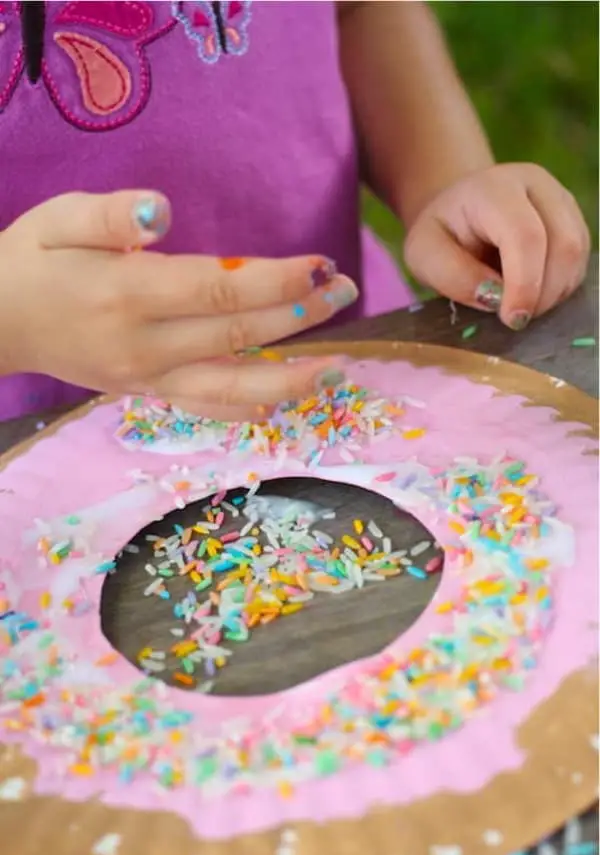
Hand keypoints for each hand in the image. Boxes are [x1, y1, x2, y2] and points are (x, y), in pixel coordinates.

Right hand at [0, 191, 357, 418]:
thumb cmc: (30, 262)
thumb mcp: (56, 220)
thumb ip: (108, 216)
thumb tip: (159, 213)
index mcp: (128, 294)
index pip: (221, 289)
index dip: (276, 280)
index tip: (318, 264)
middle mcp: (146, 345)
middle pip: (239, 335)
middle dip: (299, 314)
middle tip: (344, 291)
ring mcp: (149, 378)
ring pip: (231, 389)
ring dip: (289, 377)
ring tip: (335, 366)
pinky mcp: (148, 394)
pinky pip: (207, 409)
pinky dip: (250, 408)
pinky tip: (285, 397)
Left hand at [404, 163, 589, 330]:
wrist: (459, 212)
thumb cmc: (440, 234)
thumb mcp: (423, 254)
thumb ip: (452, 275)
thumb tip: (494, 297)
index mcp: (493, 188)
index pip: (525, 236)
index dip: (525, 284)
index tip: (512, 319)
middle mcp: (536, 185)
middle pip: (563, 244)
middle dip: (543, 294)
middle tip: (515, 320)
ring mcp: (560, 199)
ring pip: (577, 254)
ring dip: (554, 293)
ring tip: (520, 306)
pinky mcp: (573, 218)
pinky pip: (580, 260)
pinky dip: (560, 287)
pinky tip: (533, 294)